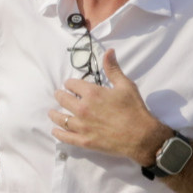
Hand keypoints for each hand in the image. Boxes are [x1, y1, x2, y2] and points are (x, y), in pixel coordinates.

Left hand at [51, 49, 168, 165]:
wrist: (141, 135)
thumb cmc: (134, 109)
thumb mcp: (125, 85)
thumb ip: (113, 69)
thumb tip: (108, 51)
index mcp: (92, 93)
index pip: (72, 84)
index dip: (70, 83)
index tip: (69, 85)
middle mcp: (83, 108)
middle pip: (63, 100)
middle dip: (60, 95)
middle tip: (58, 95)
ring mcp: (81, 126)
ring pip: (60, 118)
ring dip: (54, 114)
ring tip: (51, 112)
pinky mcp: (83, 141)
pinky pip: (65, 137)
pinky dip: (58, 133)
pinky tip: (55, 130)